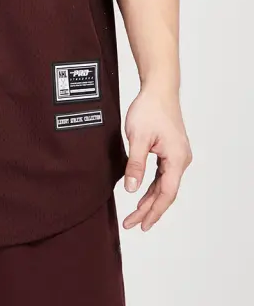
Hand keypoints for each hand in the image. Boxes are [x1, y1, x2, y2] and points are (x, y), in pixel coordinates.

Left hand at [122, 85, 191, 230]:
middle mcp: (181, 159)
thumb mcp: (137, 137)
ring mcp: (177, 155)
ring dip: (150, 198)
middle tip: (133, 224)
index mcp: (177, 158)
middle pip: (166, 192)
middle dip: (149, 209)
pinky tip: (143, 193)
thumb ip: (135, 164)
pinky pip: (163, 174)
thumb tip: (131, 189)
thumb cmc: (150, 109)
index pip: (166, 193)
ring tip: (135, 214)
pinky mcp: (171, 150)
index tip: (141, 224)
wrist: (159, 89)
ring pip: (164, 184)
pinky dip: (153, 185)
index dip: (153, 211)